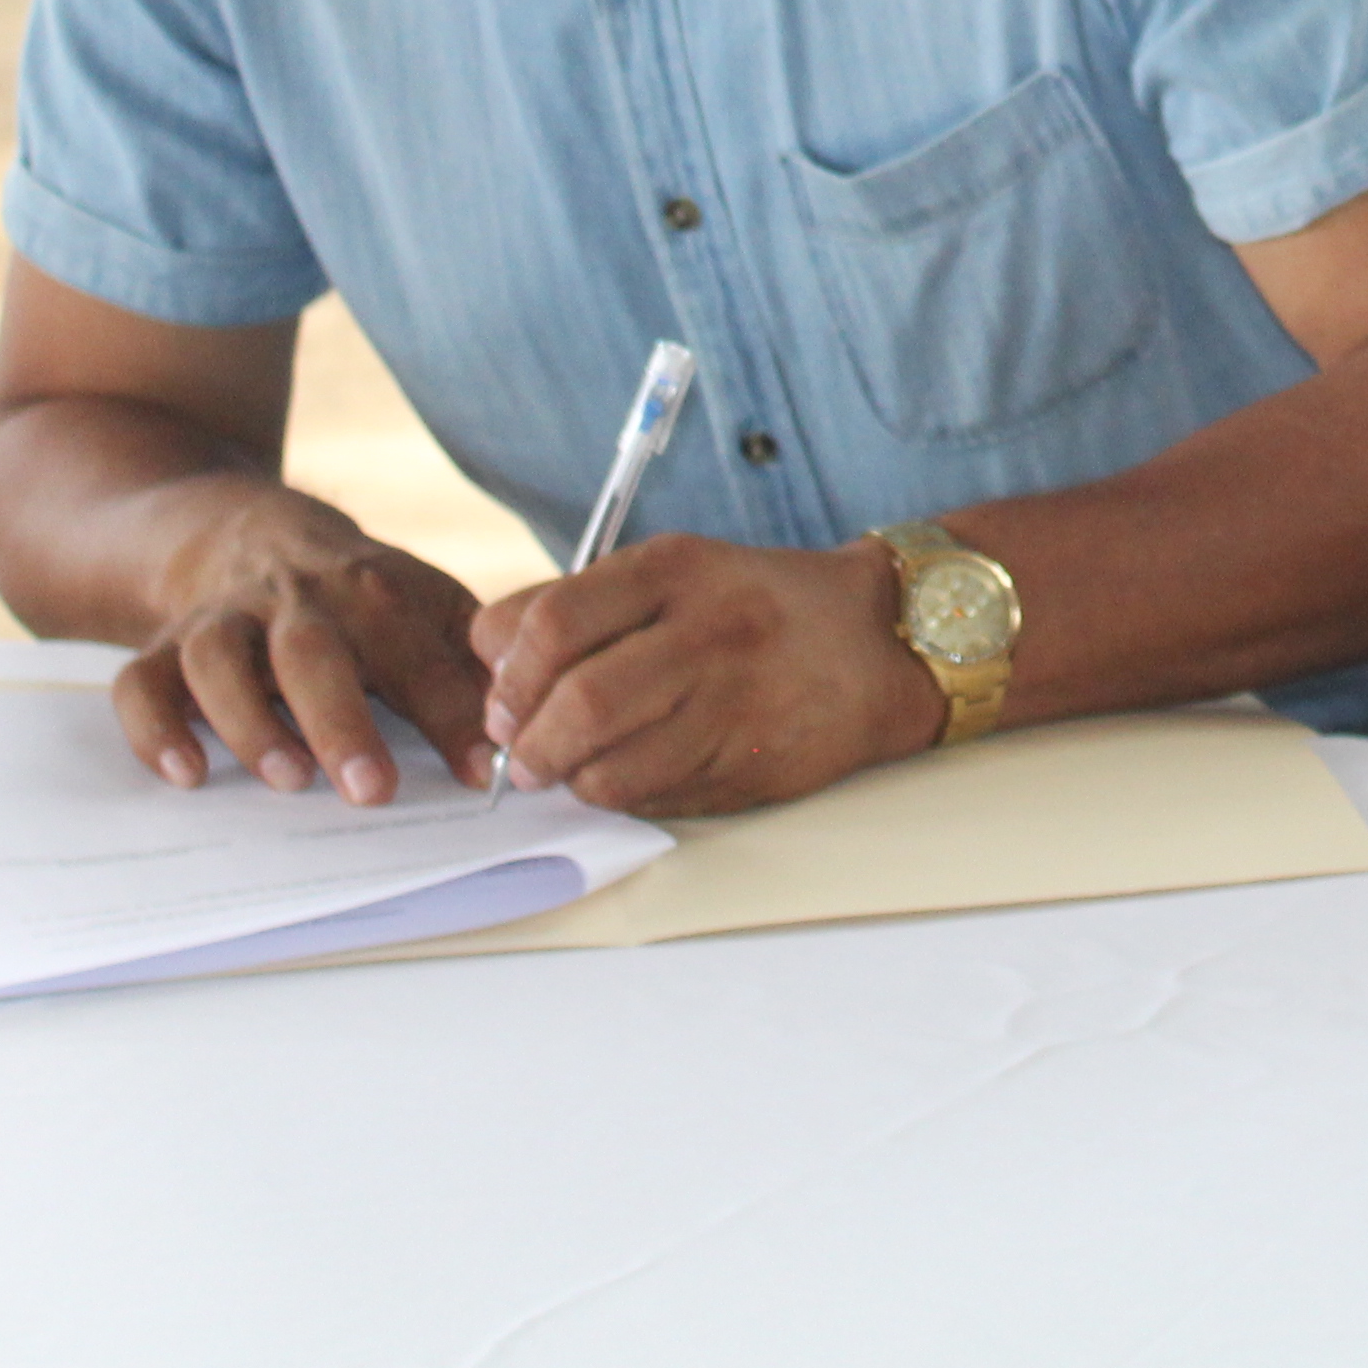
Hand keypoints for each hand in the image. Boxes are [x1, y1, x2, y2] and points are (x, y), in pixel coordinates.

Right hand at [110, 496, 493, 804]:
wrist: (245, 532)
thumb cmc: (358, 592)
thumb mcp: (425, 604)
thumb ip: (469, 664)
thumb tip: (523, 732)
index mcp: (371, 589)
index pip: (415, 648)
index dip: (450, 709)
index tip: (479, 771)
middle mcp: (293, 601)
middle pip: (311, 650)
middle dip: (342, 720)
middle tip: (373, 791)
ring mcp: (223, 621)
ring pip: (219, 659)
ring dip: (250, 721)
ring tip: (286, 780)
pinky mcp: (164, 646)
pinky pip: (140, 682)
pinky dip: (154, 728)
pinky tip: (185, 773)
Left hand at [470, 534, 940, 816]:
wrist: (879, 642)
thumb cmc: (754, 607)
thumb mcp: (675, 572)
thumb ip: (580, 602)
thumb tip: (487, 657)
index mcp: (677, 570)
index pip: (555, 621)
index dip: (509, 674)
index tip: (500, 700)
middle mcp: (707, 631)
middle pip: (580, 704)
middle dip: (530, 745)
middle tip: (522, 755)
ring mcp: (734, 702)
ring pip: (612, 767)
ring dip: (571, 779)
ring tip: (569, 769)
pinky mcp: (752, 762)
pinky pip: (655, 797)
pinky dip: (621, 796)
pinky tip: (626, 776)